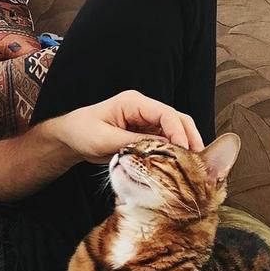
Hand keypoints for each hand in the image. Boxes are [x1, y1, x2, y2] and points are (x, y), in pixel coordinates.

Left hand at [51, 90, 203, 164]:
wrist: (71, 138)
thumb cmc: (82, 132)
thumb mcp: (105, 139)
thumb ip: (133, 142)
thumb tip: (162, 148)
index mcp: (134, 103)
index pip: (166, 114)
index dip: (179, 132)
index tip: (185, 152)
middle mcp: (144, 109)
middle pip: (177, 120)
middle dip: (189, 139)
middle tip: (198, 163)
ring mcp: (147, 121)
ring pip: (175, 132)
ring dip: (184, 147)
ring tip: (193, 167)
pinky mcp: (146, 134)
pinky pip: (166, 141)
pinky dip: (174, 153)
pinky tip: (179, 167)